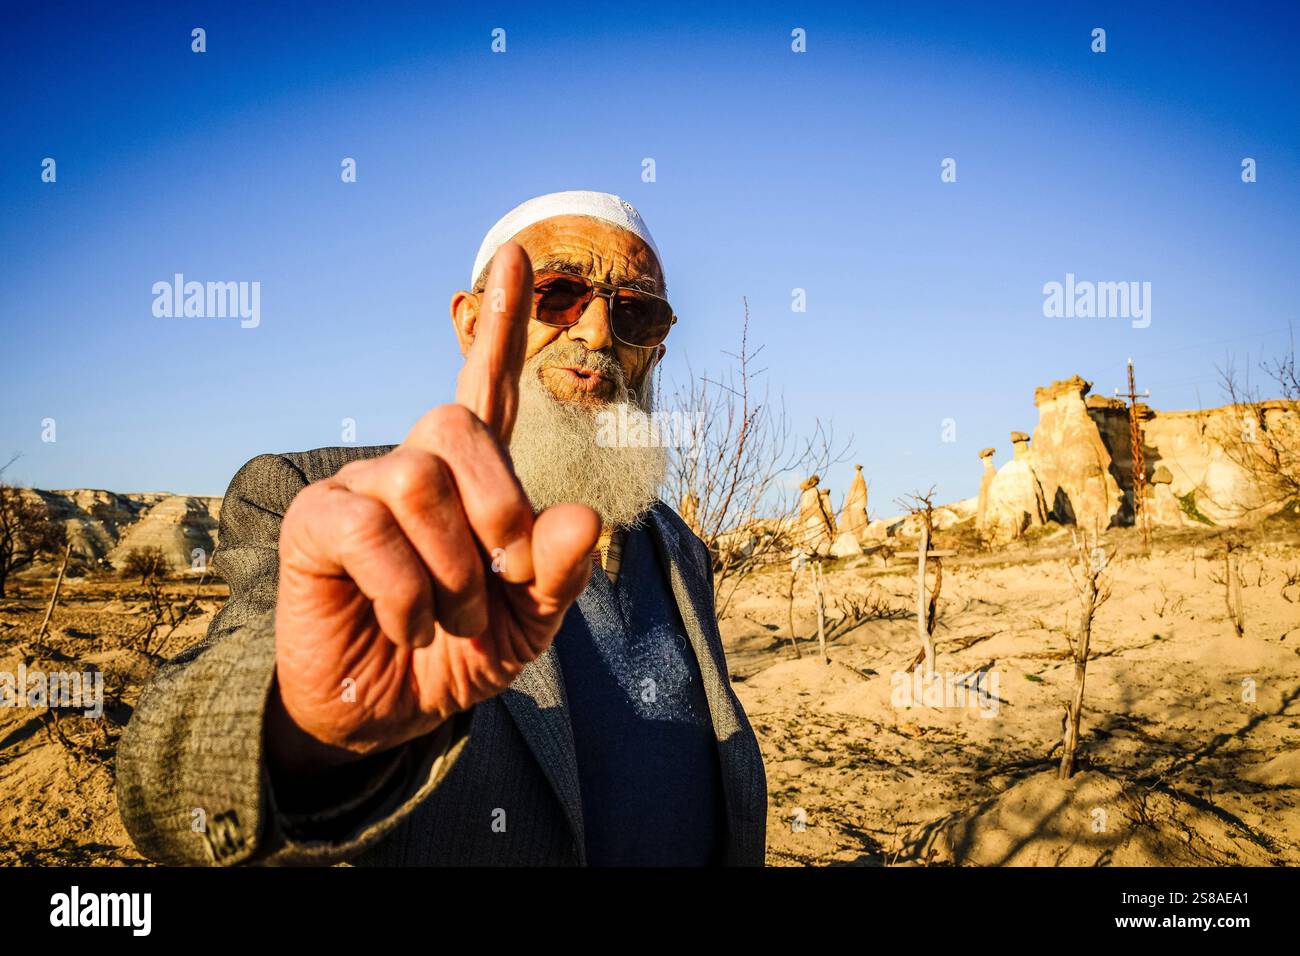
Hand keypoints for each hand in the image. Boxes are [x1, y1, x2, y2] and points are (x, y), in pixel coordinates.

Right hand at [268, 242, 599, 774]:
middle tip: (501, 577)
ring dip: (450, 569)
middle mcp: (414, 467)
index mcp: (472, 482)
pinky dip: (405, 592)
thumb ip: (559, 574)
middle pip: (455, 422)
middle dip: (498, 506)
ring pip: (418, 475)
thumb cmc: (458, 653)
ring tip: (445, 618)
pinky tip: (404, 623)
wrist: (387, 715)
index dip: (500, 323)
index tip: (517, 250)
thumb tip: (584, 517)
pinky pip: (369, 528)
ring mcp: (360, 488)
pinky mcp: (315, 522)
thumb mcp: (529, 623)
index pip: (489, 388)